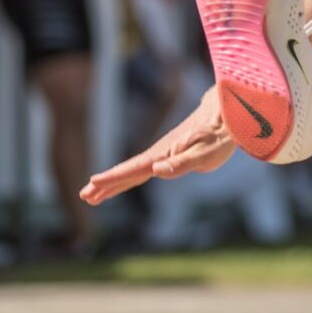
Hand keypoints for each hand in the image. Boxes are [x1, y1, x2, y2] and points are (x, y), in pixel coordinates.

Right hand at [79, 88, 236, 204]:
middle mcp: (159, 154)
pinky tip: (122, 183)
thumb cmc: (219, 136)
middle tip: (84, 196)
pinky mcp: (169, 155)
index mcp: (164, 154)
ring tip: (92, 196)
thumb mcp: (206, 153)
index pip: (134, 168)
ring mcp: (162, 154)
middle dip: (106, 184)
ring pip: (133, 171)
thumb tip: (157, 171)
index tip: (92, 183)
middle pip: (128, 172)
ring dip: (112, 183)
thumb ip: (182, 163)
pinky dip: (127, 177)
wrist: (227, 115)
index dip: (114, 177)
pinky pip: (142, 169)